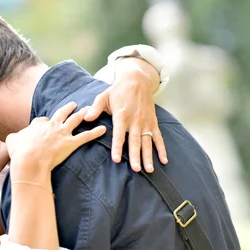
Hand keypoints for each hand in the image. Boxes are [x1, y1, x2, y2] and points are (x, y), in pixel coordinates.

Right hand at [6, 102, 106, 170]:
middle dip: (68, 108)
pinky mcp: (70, 143)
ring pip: (75, 120)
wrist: (30, 161)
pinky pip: (86, 136)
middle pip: (62, 113)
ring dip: (83, 114)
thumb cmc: (20, 153)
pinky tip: (104, 129)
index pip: (43, 120)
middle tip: (74, 104)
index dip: (45, 122)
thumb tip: (13, 138)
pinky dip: (95, 132)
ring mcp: (62, 133)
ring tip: (90, 109)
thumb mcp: (12, 141)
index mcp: (38, 125)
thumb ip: (14, 137)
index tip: (47, 123)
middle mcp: (52, 126)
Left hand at [84, 57, 167, 172]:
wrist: (137, 80)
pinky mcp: (153, 122)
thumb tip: (86, 118)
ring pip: (147, 142)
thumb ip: (95, 108)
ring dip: (148, 156)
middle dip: (136, 156)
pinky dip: (162, 149)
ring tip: (149, 170)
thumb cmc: (118, 90)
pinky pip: (158, 137)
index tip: (117, 159)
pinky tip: (163, 161)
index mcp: (121, 116)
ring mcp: (145, 122)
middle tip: (136, 169)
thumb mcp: (103, 97)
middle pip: (135, 141)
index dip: (118, 147)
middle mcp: (135, 120)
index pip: (119, 135)